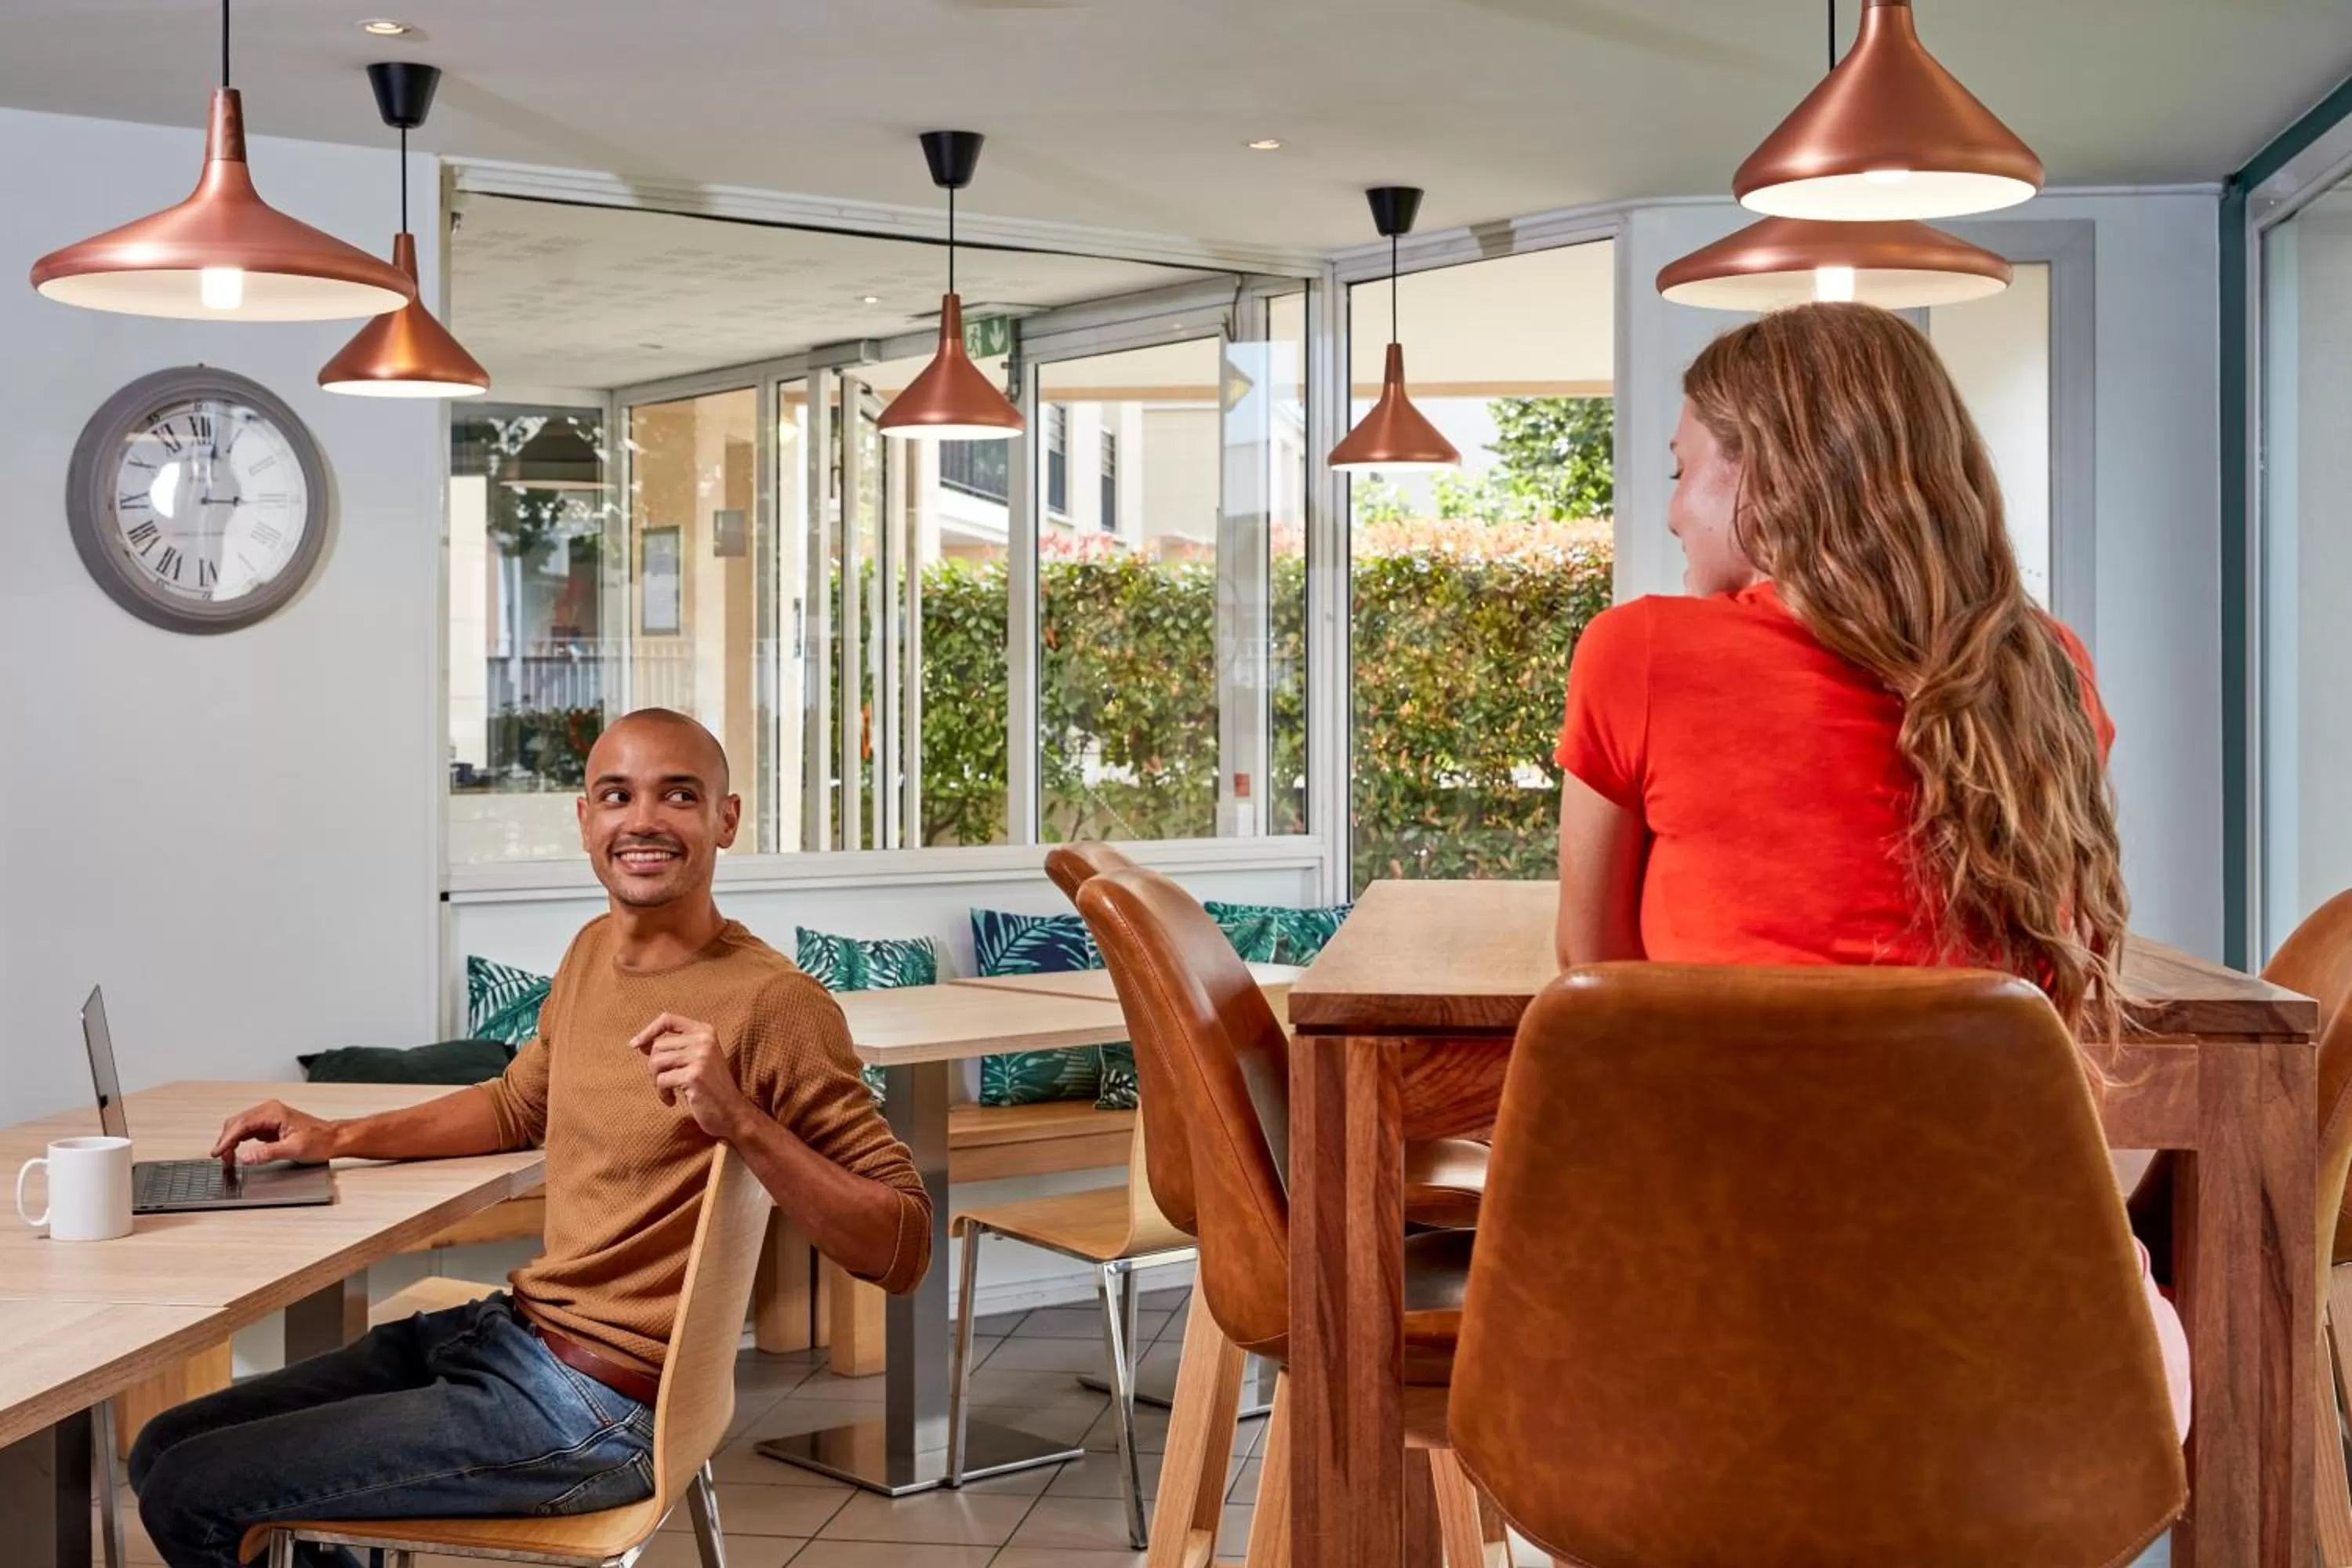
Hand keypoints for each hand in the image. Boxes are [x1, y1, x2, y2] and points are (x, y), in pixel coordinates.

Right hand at [212, 1099, 339, 1164]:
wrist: (333, 1139)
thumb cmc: (320, 1140)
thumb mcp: (294, 1149)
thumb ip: (268, 1153)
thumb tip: (246, 1157)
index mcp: (273, 1112)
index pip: (242, 1124)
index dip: (227, 1139)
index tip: (217, 1152)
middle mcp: (269, 1111)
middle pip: (237, 1123)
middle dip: (225, 1141)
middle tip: (221, 1159)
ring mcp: (268, 1118)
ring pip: (239, 1127)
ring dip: (230, 1142)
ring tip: (226, 1159)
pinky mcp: (268, 1126)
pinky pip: (246, 1132)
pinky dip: (238, 1142)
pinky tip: (235, 1153)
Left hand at [631, 1013, 755, 1140]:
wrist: (733, 1113)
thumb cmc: (711, 1088)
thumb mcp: (698, 1060)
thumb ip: (676, 1048)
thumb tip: (640, 1043)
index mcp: (705, 1032)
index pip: (668, 1019)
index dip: (648, 1031)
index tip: (635, 1045)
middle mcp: (704, 1040)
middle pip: (658, 1046)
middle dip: (654, 1067)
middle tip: (665, 1083)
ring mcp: (700, 1057)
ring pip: (656, 1062)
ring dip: (656, 1081)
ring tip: (668, 1092)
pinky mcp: (694, 1076)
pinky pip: (661, 1080)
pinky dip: (662, 1094)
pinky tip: (672, 1101)